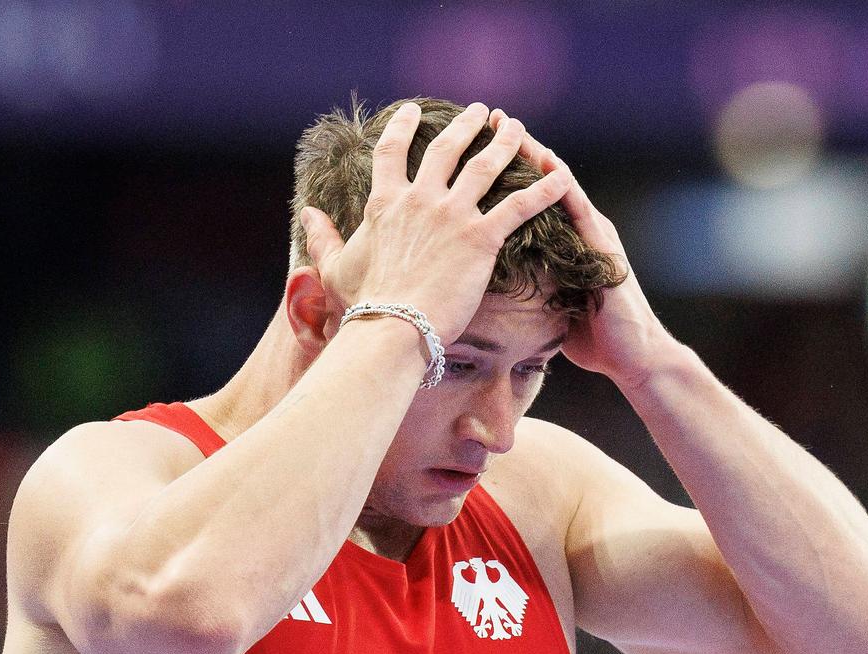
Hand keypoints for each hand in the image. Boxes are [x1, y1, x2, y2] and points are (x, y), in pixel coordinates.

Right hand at [300, 102, 572, 343]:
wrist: (391, 328)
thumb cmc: (362, 305)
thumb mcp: (334, 267)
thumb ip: (321, 238)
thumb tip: (306, 214)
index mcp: (385, 203)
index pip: (391, 152)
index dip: (401, 127)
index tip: (411, 110)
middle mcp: (420, 199)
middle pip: (446, 148)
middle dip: (465, 125)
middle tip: (480, 112)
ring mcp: (451, 216)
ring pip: (485, 166)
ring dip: (504, 143)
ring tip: (515, 128)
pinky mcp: (480, 239)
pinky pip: (519, 206)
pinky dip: (543, 190)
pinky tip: (562, 175)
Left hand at [488, 110, 672, 387]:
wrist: (633, 358)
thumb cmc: (592, 340)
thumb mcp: (549, 309)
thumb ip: (530, 289)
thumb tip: (494, 295)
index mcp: (565, 242)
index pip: (529, 198)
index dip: (504, 172)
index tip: (474, 148)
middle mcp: (580, 229)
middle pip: (541, 181)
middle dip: (515, 149)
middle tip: (487, 118)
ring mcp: (595, 234)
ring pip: (559, 184)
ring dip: (537, 153)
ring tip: (511, 128)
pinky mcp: (604, 246)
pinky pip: (579, 207)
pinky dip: (561, 181)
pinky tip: (546, 159)